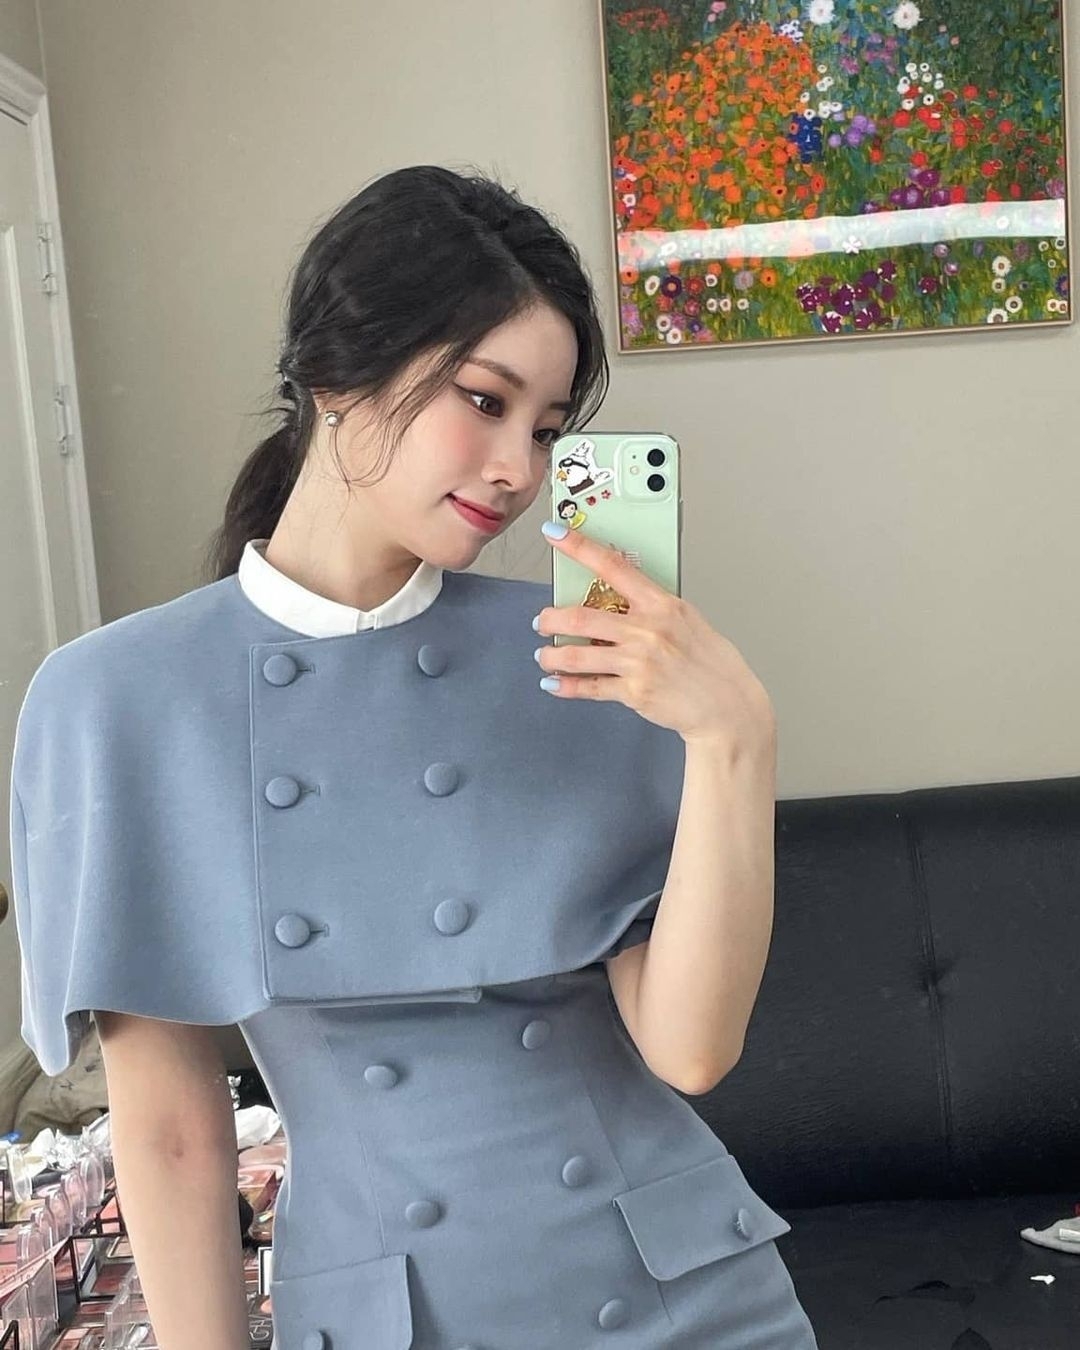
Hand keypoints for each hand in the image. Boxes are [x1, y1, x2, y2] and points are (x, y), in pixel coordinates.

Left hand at [534, 521, 775, 749]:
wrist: (728, 705)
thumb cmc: (712, 663)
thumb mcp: (688, 620)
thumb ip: (653, 609)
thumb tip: (619, 603)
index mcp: (661, 604)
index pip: (612, 565)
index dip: (578, 546)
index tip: (554, 532)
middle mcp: (647, 630)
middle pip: (580, 617)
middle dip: (550, 619)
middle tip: (543, 621)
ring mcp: (638, 661)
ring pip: (576, 656)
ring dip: (551, 656)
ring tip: (545, 656)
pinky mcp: (634, 691)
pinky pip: (588, 687)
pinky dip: (565, 686)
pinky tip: (554, 684)